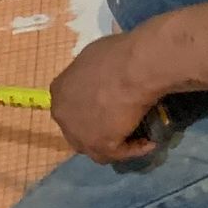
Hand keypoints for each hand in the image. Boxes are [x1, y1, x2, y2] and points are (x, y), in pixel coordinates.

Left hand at [48, 34, 162, 163]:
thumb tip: (104, 76)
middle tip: (121, 120)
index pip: (71, 104)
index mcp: (59, 90)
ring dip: (115, 142)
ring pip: (95, 146)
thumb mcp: (96, 55)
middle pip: (79, 128)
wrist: (135, 68)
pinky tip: (149, 143)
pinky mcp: (100, 146)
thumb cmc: (118, 55)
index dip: (89, 105)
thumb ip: (92, 73)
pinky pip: (119, 153)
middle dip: (98, 127)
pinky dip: (134, 149)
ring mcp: (79, 134)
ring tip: (137, 135)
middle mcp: (62, 115)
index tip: (109, 102)